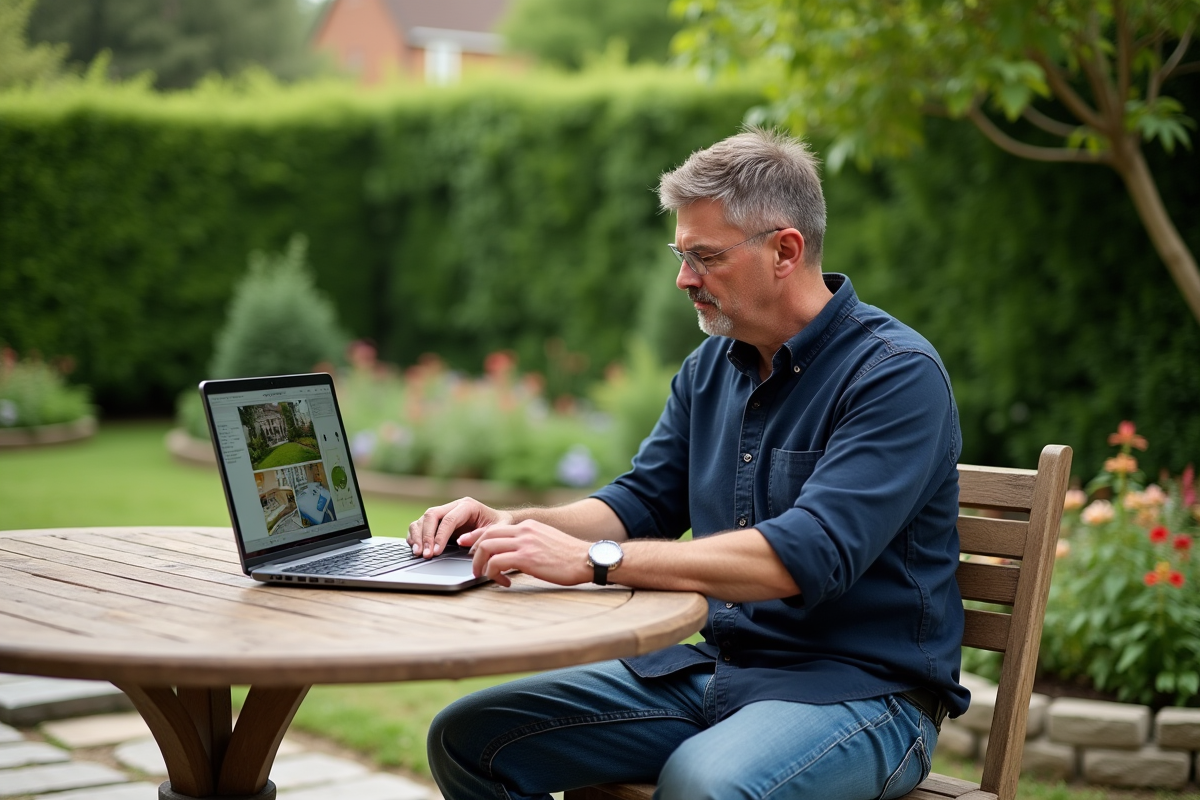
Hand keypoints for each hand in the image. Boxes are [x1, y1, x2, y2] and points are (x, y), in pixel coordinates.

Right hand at [407, 497, 512, 558]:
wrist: (499, 523)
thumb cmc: (500, 526)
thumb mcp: (499, 530)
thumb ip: (482, 535)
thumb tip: (462, 542)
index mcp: (468, 506)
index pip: (449, 519)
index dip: (440, 536)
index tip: (436, 552)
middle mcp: (453, 506)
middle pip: (431, 515)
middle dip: (426, 536)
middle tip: (426, 555)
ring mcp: (444, 513)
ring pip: (423, 519)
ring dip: (418, 536)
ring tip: (418, 553)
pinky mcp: (438, 522)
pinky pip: (421, 526)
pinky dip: (415, 536)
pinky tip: (416, 549)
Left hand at [459, 520, 591, 587]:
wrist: (587, 559)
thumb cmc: (570, 557)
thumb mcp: (547, 541)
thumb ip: (530, 543)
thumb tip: (516, 554)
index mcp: (528, 526)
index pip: (495, 528)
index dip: (477, 537)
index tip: (468, 545)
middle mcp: (524, 531)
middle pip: (486, 536)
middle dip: (474, 551)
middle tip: (474, 566)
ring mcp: (524, 543)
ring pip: (487, 548)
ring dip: (480, 564)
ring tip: (483, 576)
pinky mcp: (526, 558)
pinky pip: (497, 563)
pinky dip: (493, 573)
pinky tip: (503, 582)